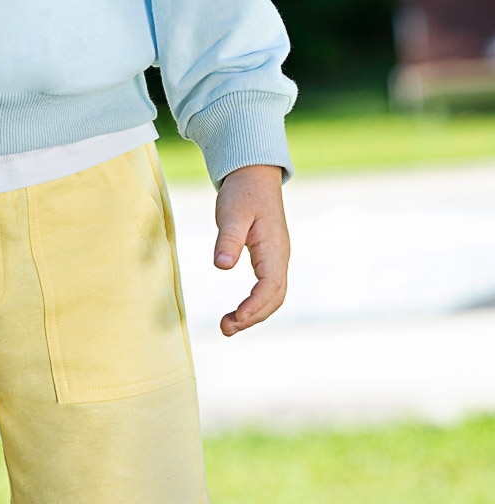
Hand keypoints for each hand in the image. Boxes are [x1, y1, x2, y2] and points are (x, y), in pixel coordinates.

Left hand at [213, 164, 288, 336]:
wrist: (254, 175)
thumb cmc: (243, 192)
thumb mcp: (231, 213)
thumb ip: (228, 240)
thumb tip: (222, 267)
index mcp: (274, 248)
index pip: (270, 286)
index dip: (254, 306)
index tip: (234, 318)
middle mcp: (280, 257)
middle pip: (274, 298)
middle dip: (253, 317)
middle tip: (225, 328)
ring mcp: (277, 258)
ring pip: (273, 296)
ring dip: (254, 314)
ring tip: (227, 326)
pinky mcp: (269, 257)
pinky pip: (268, 288)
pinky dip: (255, 304)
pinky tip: (238, 311)